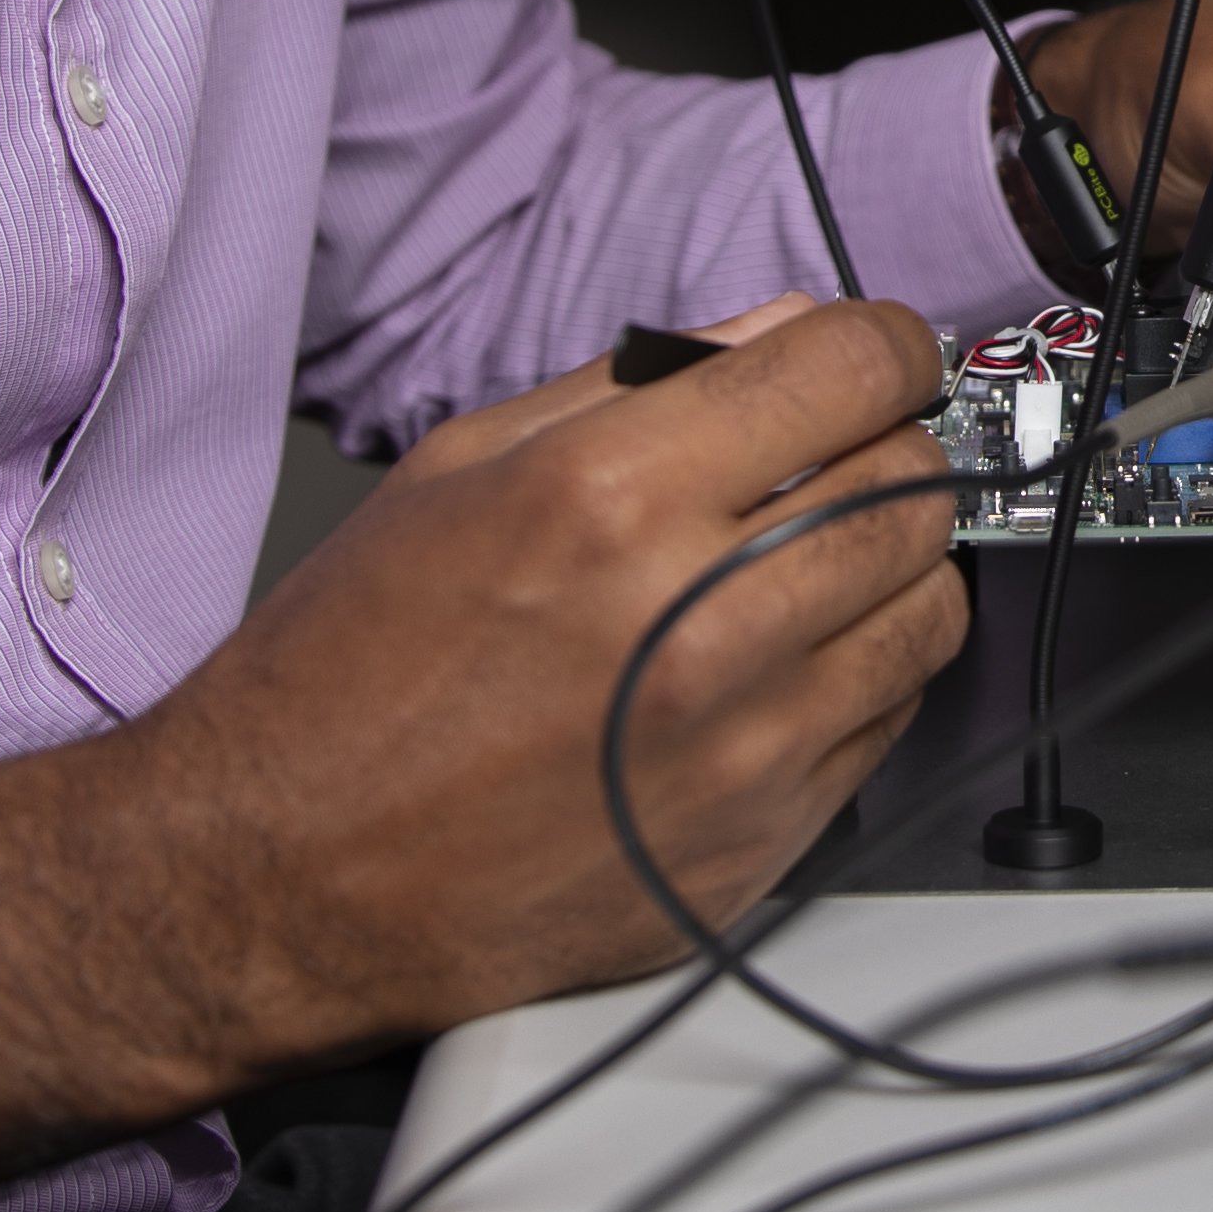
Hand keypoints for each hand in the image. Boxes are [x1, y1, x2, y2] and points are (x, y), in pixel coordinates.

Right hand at [0, 299, 962, 1211]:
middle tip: (828, 461)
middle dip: (884, 447)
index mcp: (609, 496)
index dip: (883, 344)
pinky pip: (892, 720)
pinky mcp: (761, 841)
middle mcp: (695, 619)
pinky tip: (778, 664)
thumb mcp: (456, 471)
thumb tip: (777, 332)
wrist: (281, 879)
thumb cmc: (343, 677)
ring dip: (889, 563)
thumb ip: (634, 386)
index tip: (875, 356)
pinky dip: (863, 674)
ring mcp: (741, 744)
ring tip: (807, 565)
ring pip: (931, 603)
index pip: (852, 369)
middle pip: (912, 481)